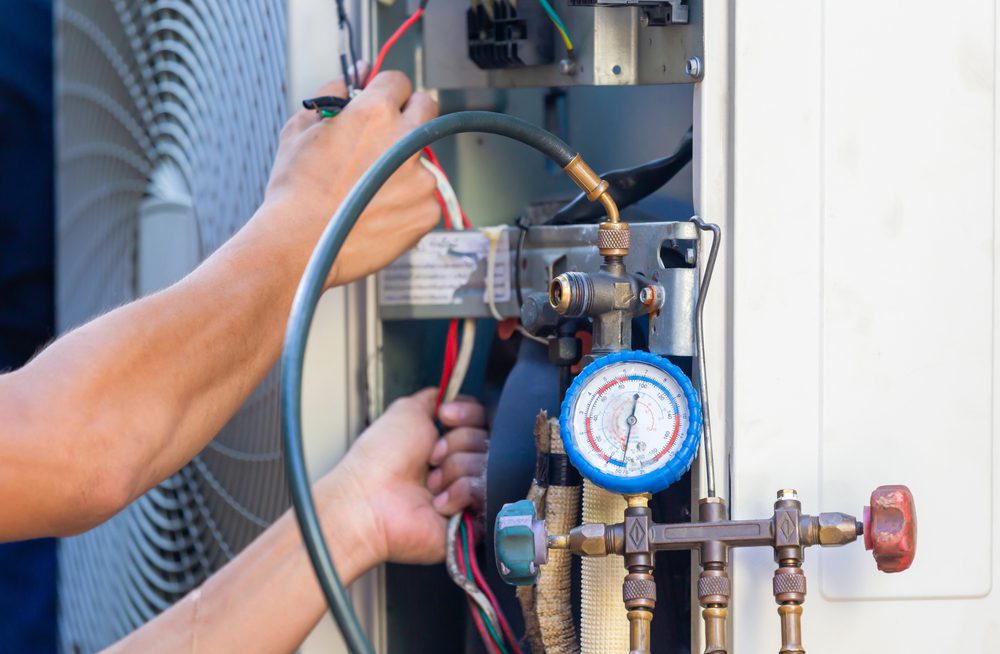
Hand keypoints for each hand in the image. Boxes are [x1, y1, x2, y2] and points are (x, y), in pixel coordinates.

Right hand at [257, 65, 439, 287]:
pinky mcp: (428, 212)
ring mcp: (421, 179)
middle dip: (409, 115)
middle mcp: (405, 141)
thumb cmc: (295, 192)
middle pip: (426, 110)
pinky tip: (377, 214)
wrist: (300, 247)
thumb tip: (352, 77)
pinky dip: (407, 205)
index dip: (386, 91)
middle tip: (387, 137)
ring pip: (422, 161)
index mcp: (375, 113)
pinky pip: (424, 199)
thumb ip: (332, 95)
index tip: (382, 102)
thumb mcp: (300, 130)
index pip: (398, 81)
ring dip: (404, 169)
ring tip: (368, 192)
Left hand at [318, 389, 487, 567]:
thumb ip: (434, 398)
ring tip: (430, 484)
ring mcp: (468, 490)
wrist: (369, 500)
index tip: (445, 418)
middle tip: (430, 458)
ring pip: (486, 464)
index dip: (467, 414)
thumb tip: (450, 393)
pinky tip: (438, 502)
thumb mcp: (407, 411)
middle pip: (488, 439)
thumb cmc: (381, 458)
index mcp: (447, 439)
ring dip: (453, 469)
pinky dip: (457, 492)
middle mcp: (460, 463)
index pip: (482, 417)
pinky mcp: (473, 516)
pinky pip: (484, 491)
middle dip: (456, 444)